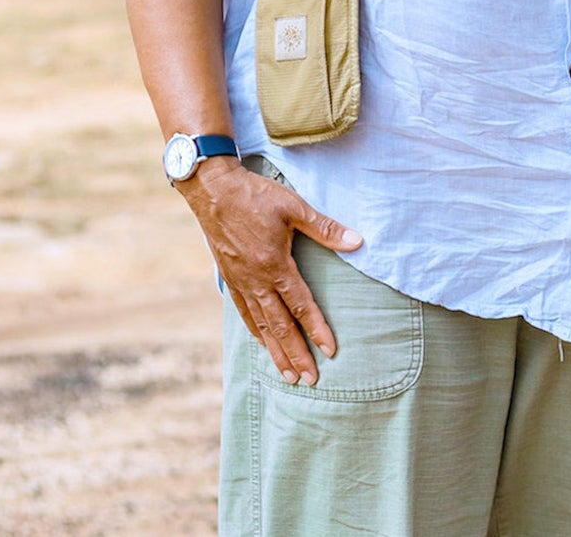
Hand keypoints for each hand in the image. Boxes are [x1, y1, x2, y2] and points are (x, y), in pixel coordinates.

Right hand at [176, 159, 363, 383]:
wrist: (213, 190)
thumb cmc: (256, 196)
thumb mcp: (294, 207)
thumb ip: (325, 229)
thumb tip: (357, 242)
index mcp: (274, 266)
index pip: (300, 306)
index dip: (316, 330)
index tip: (330, 352)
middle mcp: (256, 281)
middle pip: (279, 326)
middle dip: (296, 354)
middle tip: (309, 381)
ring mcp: (240, 282)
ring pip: (260, 325)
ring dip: (275, 351)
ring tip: (287, 374)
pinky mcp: (229, 277)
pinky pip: (243, 313)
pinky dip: (255, 331)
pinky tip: (262, 342)